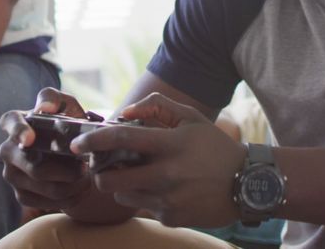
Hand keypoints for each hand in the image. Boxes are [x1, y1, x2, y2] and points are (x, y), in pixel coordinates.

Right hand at [0, 87, 93, 210]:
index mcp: (14, 122)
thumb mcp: (64, 105)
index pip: (11, 124)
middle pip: (35, 167)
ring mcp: (11, 174)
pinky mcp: (22, 195)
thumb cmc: (65, 122)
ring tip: (87, 176)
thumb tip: (45, 108)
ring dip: (73, 185)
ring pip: (45, 188)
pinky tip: (79, 188)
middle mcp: (7, 149)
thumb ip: (53, 99)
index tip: (30, 139)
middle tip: (86, 166)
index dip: (19, 132)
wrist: (69, 150)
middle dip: (66, 171)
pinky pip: (47, 202)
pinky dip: (69, 197)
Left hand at [71, 92, 245, 227]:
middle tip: (102, 166)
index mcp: (170, 145)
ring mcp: (168, 200)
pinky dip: (146, 198)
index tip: (77, 144)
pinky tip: (165, 190)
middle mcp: (167, 174)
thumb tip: (125, 113)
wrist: (247, 184)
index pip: (121, 140)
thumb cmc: (215, 147)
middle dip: (99, 173)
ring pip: (123, 196)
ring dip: (123, 186)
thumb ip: (157, 106)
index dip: (93, 141)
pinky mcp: (172, 218)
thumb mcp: (191, 118)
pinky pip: (145, 208)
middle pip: (111, 179)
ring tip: (138, 176)